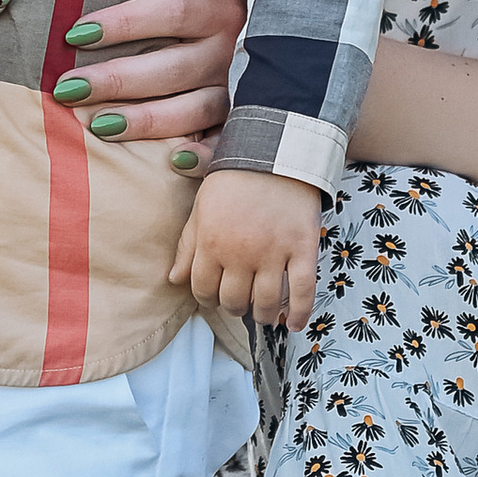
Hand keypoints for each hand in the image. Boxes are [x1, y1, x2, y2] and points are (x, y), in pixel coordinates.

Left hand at [51, 0, 249, 166]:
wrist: (311, 47)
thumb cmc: (251, 4)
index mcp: (225, 10)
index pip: (171, 13)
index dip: (125, 22)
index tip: (76, 31)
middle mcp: (233, 53)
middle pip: (170, 68)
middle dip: (116, 79)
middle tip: (67, 88)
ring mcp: (241, 93)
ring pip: (191, 111)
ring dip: (145, 121)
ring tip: (97, 126)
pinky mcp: (248, 125)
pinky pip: (228, 145)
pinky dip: (206, 157)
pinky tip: (173, 162)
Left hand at [171, 169, 321, 324]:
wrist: (276, 152)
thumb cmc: (234, 179)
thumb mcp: (202, 208)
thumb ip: (188, 246)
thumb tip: (174, 280)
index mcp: (212, 242)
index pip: (202, 289)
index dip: (207, 298)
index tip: (215, 295)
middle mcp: (241, 252)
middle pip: (233, 301)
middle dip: (233, 306)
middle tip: (239, 301)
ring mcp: (274, 252)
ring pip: (265, 303)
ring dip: (261, 314)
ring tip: (262, 312)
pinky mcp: (303, 249)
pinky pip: (303, 291)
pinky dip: (298, 313)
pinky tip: (292, 324)